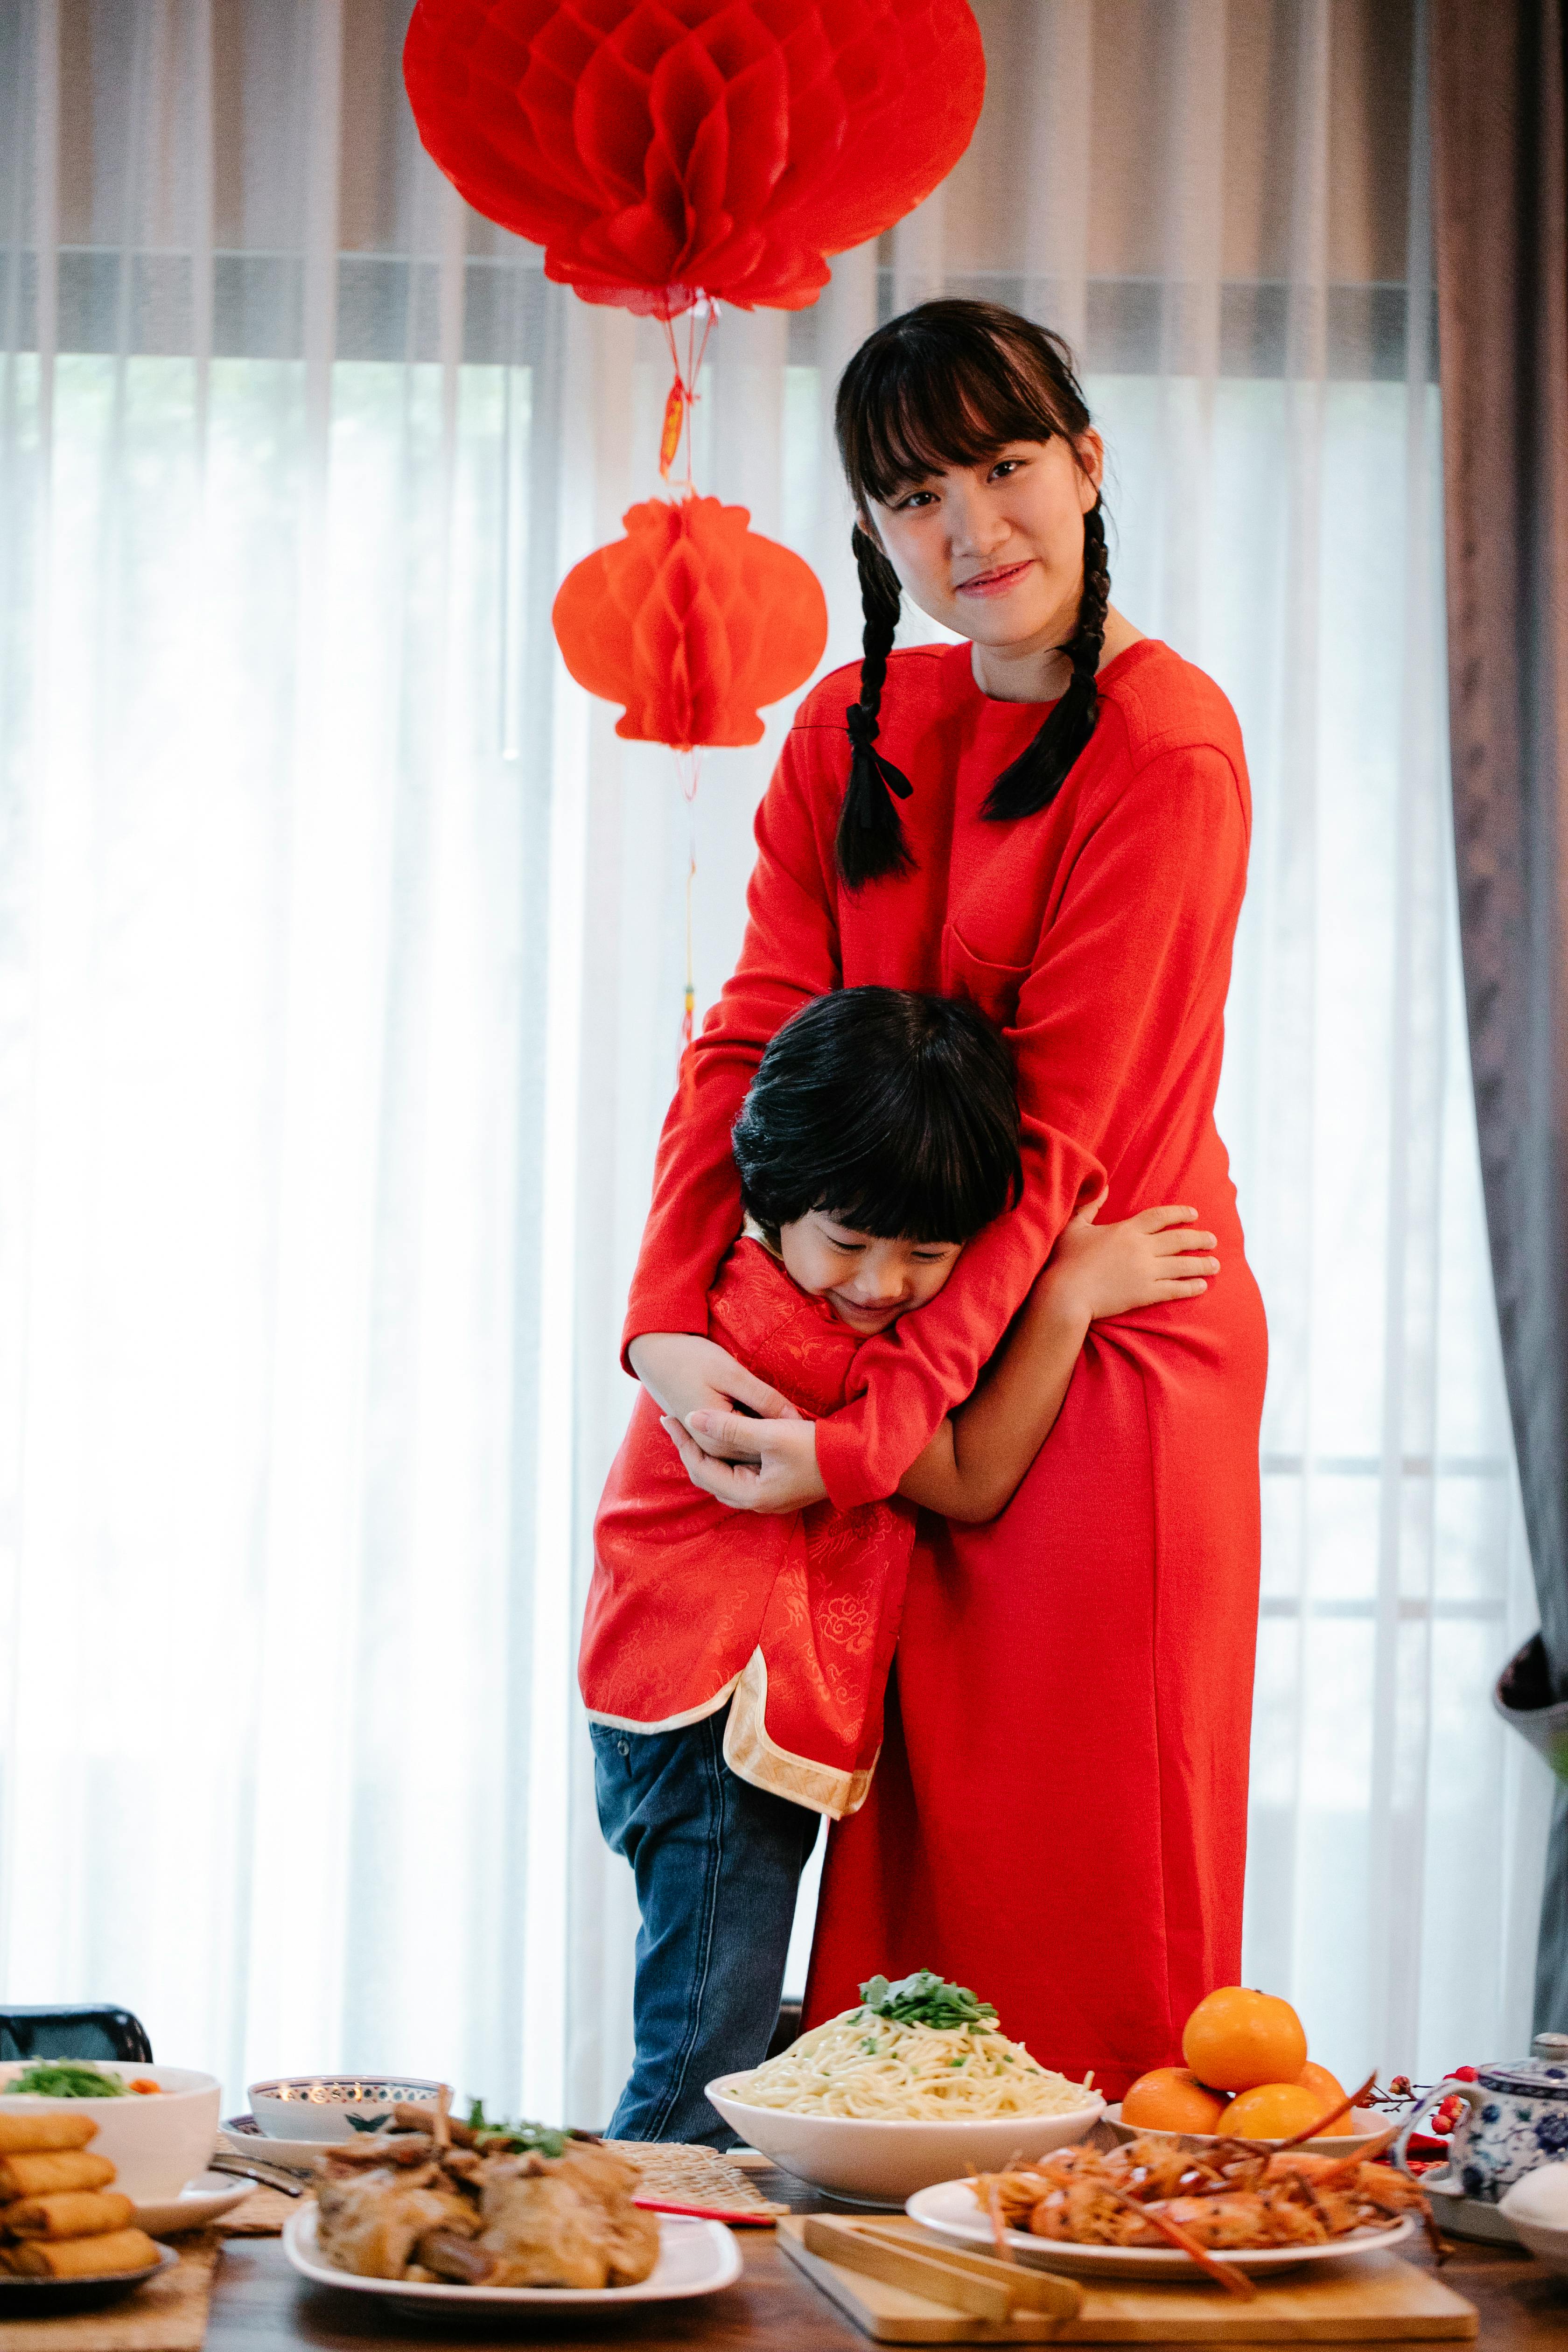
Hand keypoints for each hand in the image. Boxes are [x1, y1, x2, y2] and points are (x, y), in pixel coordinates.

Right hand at [628, 1332, 801, 1459]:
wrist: (654, 1354)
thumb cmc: (692, 1358)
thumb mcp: (733, 1374)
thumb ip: (764, 1399)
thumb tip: (794, 1418)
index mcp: (717, 1439)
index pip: (764, 1449)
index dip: (788, 1437)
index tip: (810, 1426)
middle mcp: (710, 1448)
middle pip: (755, 1455)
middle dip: (779, 1442)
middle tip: (807, 1425)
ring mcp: (706, 1443)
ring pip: (746, 1450)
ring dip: (766, 1439)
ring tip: (790, 1425)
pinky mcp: (705, 1433)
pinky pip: (735, 1442)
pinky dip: (752, 1433)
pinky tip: (766, 1420)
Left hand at [660, 1412, 826, 1512]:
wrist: (859, 1461)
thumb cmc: (817, 1447)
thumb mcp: (771, 1433)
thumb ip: (730, 1427)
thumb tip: (692, 1417)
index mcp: (750, 1494)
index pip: (701, 1470)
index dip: (682, 1443)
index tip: (669, 1417)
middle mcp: (756, 1501)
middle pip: (708, 1477)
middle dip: (689, 1448)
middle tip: (674, 1421)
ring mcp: (767, 1497)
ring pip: (723, 1476)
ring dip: (706, 1453)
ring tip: (692, 1427)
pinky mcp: (777, 1487)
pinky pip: (739, 1473)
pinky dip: (725, 1456)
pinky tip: (723, 1437)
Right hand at [1040, 1202, 1218, 1323]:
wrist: (1064, 1294)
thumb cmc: (1064, 1261)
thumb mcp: (1073, 1227)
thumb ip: (1090, 1207)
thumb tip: (1103, 1187)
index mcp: (1126, 1230)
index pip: (1160, 1217)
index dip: (1179, 1213)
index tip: (1194, 1214)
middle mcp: (1141, 1248)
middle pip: (1178, 1239)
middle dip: (1199, 1238)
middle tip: (1212, 1240)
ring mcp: (1145, 1271)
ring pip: (1182, 1264)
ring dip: (1202, 1264)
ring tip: (1215, 1264)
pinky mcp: (1145, 1293)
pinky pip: (1174, 1289)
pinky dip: (1190, 1287)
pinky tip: (1202, 1286)